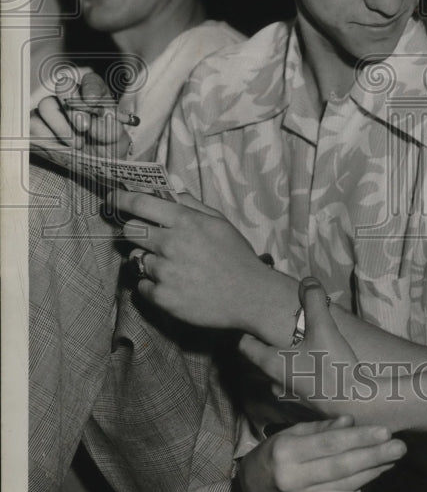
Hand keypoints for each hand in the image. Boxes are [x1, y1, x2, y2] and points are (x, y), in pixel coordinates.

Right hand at [31, 70, 130, 157]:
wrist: (94, 164)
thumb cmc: (107, 146)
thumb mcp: (116, 139)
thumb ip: (109, 128)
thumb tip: (92, 124)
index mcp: (95, 95)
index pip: (91, 81)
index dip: (90, 88)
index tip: (92, 101)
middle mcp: (72, 97)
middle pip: (64, 88)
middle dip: (74, 108)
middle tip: (84, 127)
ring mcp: (53, 109)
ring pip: (46, 105)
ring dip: (61, 127)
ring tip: (78, 145)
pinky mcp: (38, 125)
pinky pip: (34, 124)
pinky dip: (48, 138)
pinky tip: (62, 148)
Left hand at [112, 189, 267, 329]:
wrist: (251, 297)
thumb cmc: (237, 257)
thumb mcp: (220, 223)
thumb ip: (193, 206)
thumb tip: (172, 194)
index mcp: (185, 221)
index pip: (140, 204)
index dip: (120, 199)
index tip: (111, 199)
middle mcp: (171, 244)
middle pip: (130, 231)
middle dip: (135, 232)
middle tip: (148, 239)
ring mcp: (164, 272)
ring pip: (137, 260)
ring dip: (148, 261)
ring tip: (173, 268)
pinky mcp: (162, 297)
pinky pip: (142, 286)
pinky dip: (152, 285)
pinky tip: (174, 285)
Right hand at [237, 415, 405, 491]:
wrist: (247, 488)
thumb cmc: (272, 454)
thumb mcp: (290, 433)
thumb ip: (321, 428)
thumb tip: (350, 422)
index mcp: (288, 450)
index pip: (329, 443)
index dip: (358, 438)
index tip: (384, 431)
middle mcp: (294, 476)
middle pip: (340, 465)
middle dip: (373, 456)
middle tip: (399, 446)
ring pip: (343, 483)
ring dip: (372, 470)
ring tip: (393, 458)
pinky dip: (361, 483)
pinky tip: (377, 472)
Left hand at [239, 278, 364, 419]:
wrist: (356, 403)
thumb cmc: (332, 366)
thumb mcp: (323, 327)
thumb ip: (314, 301)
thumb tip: (308, 281)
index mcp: (272, 363)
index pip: (245, 346)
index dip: (246, 332)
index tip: (251, 322)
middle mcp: (276, 381)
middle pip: (263, 360)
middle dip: (270, 345)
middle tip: (280, 331)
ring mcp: (290, 396)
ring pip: (280, 374)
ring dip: (286, 362)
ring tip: (300, 348)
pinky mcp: (307, 405)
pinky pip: (296, 386)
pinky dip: (301, 375)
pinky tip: (317, 368)